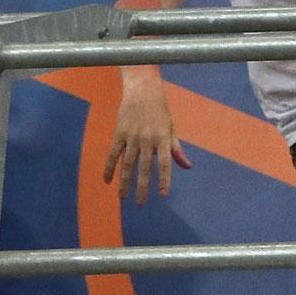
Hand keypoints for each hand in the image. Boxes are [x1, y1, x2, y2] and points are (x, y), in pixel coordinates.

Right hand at [102, 72, 189, 203]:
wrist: (142, 91)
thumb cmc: (160, 112)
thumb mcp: (171, 129)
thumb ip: (176, 149)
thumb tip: (188, 167)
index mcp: (163, 139)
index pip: (164, 163)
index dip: (164, 180)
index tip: (163, 195)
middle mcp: (148, 139)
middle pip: (144, 167)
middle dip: (142, 187)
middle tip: (140, 203)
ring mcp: (132, 137)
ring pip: (128, 163)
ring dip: (125, 182)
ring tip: (123, 197)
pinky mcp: (120, 134)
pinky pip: (113, 154)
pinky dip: (109, 168)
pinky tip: (107, 181)